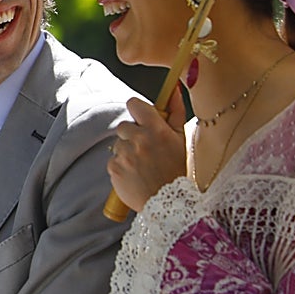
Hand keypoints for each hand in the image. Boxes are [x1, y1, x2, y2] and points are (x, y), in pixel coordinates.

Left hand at [108, 86, 186, 211]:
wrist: (171, 204)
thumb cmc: (178, 169)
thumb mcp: (181, 139)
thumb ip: (175, 112)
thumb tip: (173, 89)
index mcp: (156, 129)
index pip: (134, 104)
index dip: (137, 110)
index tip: (142, 119)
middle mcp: (138, 139)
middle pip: (124, 126)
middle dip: (133, 135)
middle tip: (147, 150)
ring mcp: (124, 154)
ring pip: (118, 144)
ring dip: (127, 151)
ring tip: (143, 165)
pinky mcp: (113, 168)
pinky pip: (113, 160)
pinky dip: (121, 166)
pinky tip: (135, 174)